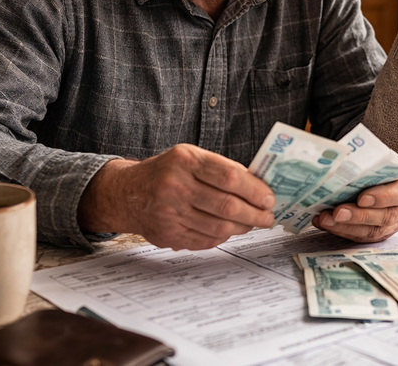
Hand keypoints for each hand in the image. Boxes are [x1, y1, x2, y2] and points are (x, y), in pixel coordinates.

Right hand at [78, 144, 274, 249]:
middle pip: (227, 206)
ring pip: (219, 227)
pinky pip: (206, 240)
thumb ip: (220, 169)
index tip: (269, 198)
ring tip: (253, 223)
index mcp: (185, 161)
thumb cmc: (166, 172)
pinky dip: (224, 237)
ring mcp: (170, 213)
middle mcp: (175, 186)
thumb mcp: (190, 157)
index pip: (230, 177)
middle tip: (268, 217)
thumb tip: (259, 187)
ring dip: (243, 228)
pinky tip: (231, 230)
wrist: (127, 193)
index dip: (255, 190)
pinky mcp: (169, 234)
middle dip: (255, 214)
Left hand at [312, 171, 397, 241]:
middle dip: (359, 216)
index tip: (361, 198)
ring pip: (374, 231)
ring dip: (347, 227)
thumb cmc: (378, 163)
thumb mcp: (378, 159)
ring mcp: (396, 223)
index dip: (383, 197)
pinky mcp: (382, 233)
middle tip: (337, 213)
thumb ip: (367, 164)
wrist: (380, 173)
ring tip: (326, 220)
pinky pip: (364, 237)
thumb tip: (342, 167)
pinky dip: (343, 231)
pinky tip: (326, 224)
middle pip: (387, 217)